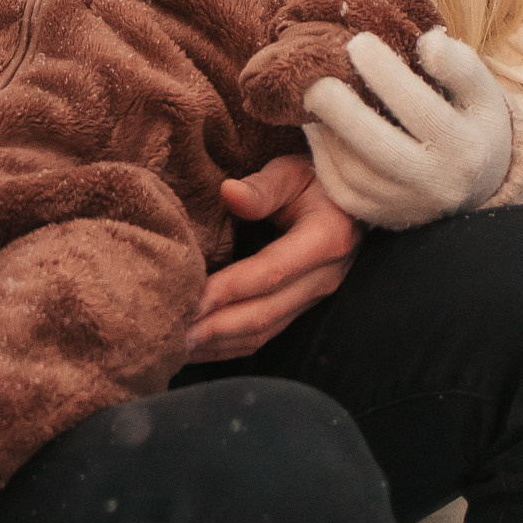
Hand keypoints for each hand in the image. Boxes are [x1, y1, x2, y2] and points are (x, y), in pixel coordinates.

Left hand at [187, 152, 359, 360]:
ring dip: (220, 343)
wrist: (350, 203)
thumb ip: (263, 186)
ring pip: (264, 331)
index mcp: (324, 240)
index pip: (270, 272)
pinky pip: (266, 334)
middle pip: (264, 312)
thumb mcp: (293, 172)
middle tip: (172, 337)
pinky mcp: (302, 307)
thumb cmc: (317, 180)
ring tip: (178, 349)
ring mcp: (313, 297)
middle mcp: (322, 278)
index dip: (229, 289)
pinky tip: (202, 349)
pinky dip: (232, 346)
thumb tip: (229, 193)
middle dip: (216, 328)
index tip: (191, 300)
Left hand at [303, 29, 513, 227]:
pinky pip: (342, 190)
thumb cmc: (474, 122)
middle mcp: (436, 183)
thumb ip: (460, 64)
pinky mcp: (381, 217)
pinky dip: (323, 156)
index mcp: (466, 147)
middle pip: (380, 150)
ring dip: (326, 132)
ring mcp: (406, 206)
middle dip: (342, 110)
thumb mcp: (483, 91)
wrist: (480, 183)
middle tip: (318, 76)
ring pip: (354, 173)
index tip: (358, 41)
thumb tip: (428, 42)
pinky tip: (316, 124)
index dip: (385, 74)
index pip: (420, 109)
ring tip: (313, 93)